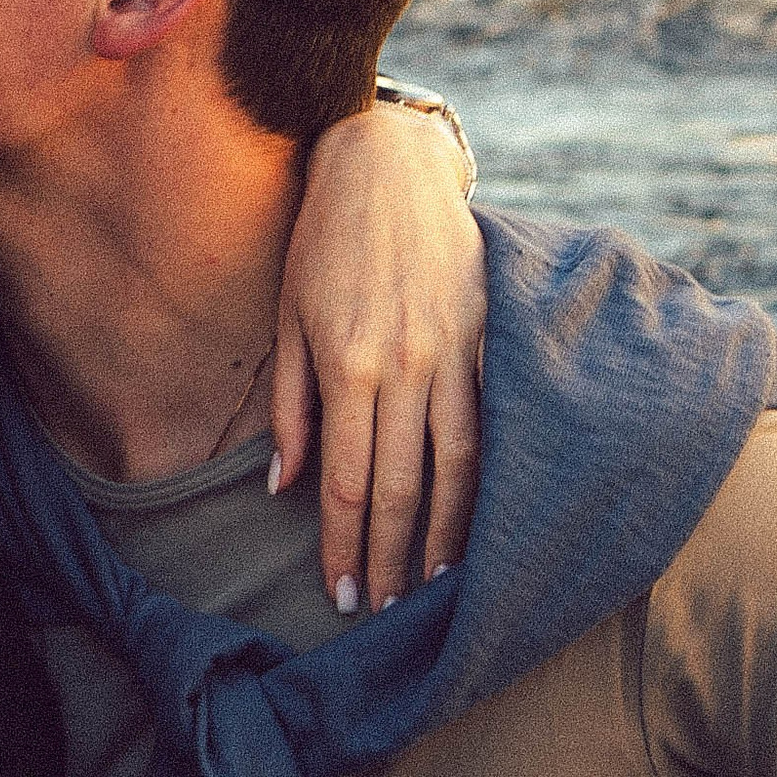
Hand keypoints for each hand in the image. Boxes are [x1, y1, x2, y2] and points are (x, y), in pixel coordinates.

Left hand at [271, 100, 483, 614]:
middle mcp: (405, 365)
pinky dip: (488, 480)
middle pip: (403, 486)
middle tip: (386, 614)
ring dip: (449, 535)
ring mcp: (454, 352)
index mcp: (347, 362)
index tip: (342, 592)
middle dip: (393, 556)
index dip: (344, 542)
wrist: (389, 163)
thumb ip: (289, 404)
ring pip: (458, 466)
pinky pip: (491, 423)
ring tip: (437, 588)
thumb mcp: (287, 316)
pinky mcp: (488, 337)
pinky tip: (484, 520)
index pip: (345, 479)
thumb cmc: (323, 240)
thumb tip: (284, 487)